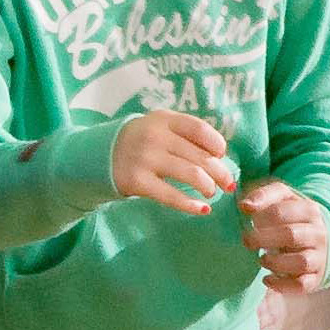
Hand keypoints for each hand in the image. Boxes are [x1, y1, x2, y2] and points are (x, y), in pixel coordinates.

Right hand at [112, 109, 236, 214]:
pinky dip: (191, 205)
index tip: (221, 155)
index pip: (199, 129)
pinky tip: (203, 209)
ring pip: (191, 175)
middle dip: (220, 172)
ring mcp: (145, 159)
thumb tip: (220, 156)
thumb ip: (186, 134)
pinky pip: (172, 196)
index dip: (217, 144)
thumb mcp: (160, 126)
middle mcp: (155, 136)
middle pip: (200, 156)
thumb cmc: (142, 140)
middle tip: (228, 184)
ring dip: (209, 186)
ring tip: (211, 192)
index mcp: (164, 120)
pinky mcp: (137, 182)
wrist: (102, 154)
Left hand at [239, 181, 329, 292]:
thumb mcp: (282, 198)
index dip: (260, 217)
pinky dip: (282, 285)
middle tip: (247, 241)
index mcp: (310, 210)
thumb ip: (263, 196)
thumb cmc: (292, 216)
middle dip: (263, 239)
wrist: (319, 238)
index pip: (281, 212)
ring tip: (261, 260)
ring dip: (275, 262)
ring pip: (300, 262)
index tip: (248, 221)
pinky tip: (266, 279)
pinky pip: (302, 284)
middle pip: (290, 235)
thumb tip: (245, 206)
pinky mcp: (315, 278)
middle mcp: (318, 234)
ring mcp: (319, 257)